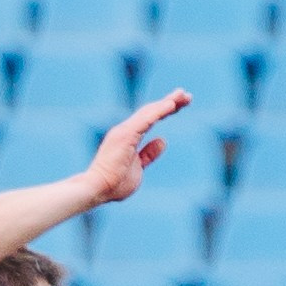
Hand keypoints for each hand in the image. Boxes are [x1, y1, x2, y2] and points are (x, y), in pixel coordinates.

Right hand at [82, 90, 191, 204]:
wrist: (97, 189)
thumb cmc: (114, 184)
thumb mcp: (139, 167)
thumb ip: (149, 154)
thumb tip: (162, 141)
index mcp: (129, 136)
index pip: (150, 118)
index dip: (166, 110)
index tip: (181, 105)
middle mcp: (126, 130)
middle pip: (152, 111)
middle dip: (171, 102)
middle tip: (188, 96)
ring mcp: (125, 131)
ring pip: (150, 111)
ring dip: (168, 103)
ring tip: (184, 96)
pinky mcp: (126, 135)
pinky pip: (146, 119)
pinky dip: (159, 111)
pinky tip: (172, 105)